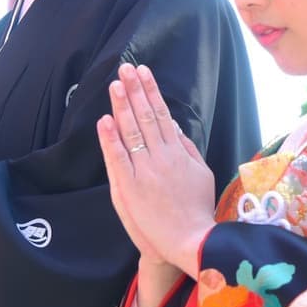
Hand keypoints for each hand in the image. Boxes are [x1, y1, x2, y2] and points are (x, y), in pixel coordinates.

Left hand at [97, 63, 215, 275]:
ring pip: (131, 131)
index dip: (151, 91)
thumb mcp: (201, 173)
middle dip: (135, 90)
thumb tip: (174, 125)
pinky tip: (104, 120)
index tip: (144, 72)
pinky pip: (118, 158)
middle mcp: (161, 156)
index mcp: (179, 151)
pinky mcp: (130, 187)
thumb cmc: (196, 208)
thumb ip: (188, 148)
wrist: (189, 239)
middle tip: (125, 67)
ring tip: (115, 84)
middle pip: (145, 116)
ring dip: (122, 106)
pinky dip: (110, 138)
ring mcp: (145, 170)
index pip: (162, 114)